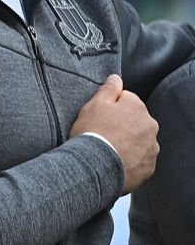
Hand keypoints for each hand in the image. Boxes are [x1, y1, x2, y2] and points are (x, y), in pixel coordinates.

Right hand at [71, 73, 157, 192]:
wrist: (95, 166)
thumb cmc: (92, 133)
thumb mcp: (94, 105)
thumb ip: (108, 89)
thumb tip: (116, 78)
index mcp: (137, 107)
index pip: (126, 100)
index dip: (110, 107)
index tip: (100, 116)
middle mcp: (150, 125)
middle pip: (135, 121)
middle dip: (122, 124)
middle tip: (103, 134)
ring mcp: (151, 147)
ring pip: (139, 140)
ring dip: (128, 142)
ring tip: (109, 150)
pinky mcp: (148, 166)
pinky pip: (140, 159)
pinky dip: (131, 160)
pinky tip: (115, 161)